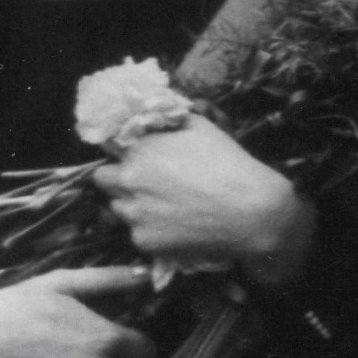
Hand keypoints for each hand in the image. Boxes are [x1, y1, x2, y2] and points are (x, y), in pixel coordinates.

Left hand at [97, 116, 313, 284]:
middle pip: (103, 180)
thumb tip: (159, 115)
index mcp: (140, 150)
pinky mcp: (143, 241)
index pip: (110, 148)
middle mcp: (128, 181)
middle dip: (120, 179)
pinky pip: (137, 233)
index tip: (141, 159)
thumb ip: (174, 120)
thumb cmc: (232, 166)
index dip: (125, 153)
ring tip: (165, 207)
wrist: (253, 213)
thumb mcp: (205, 129)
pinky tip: (178, 226)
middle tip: (147, 184)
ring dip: (134, 205)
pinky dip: (152, 231)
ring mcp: (134, 214)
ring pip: (118, 208)